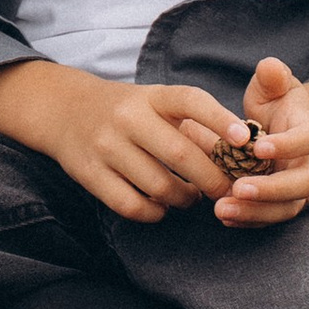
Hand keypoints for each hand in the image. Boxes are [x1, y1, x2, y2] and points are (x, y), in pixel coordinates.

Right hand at [0, 58, 251, 224]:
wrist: (64, 110)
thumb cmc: (129, 112)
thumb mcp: (156, 103)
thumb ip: (194, 124)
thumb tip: (243, 154)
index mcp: (151, 96)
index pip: (191, 101)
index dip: (219, 119)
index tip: (244, 139)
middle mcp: (128, 117)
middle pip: (179, 154)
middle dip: (211, 179)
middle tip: (224, 190)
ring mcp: (105, 145)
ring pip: (158, 186)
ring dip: (183, 199)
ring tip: (190, 197)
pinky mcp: (89, 173)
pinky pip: (131, 206)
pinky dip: (154, 213)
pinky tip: (160, 207)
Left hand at [207, 57, 308, 229]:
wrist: (283, 129)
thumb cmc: (277, 103)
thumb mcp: (273, 86)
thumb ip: (272, 77)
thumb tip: (269, 67)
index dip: (288, 145)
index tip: (258, 147)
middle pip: (304, 184)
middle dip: (272, 190)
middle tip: (238, 188)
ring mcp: (296, 188)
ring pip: (287, 208)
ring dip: (256, 212)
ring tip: (222, 209)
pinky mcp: (281, 204)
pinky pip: (270, 218)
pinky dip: (249, 220)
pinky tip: (225, 216)